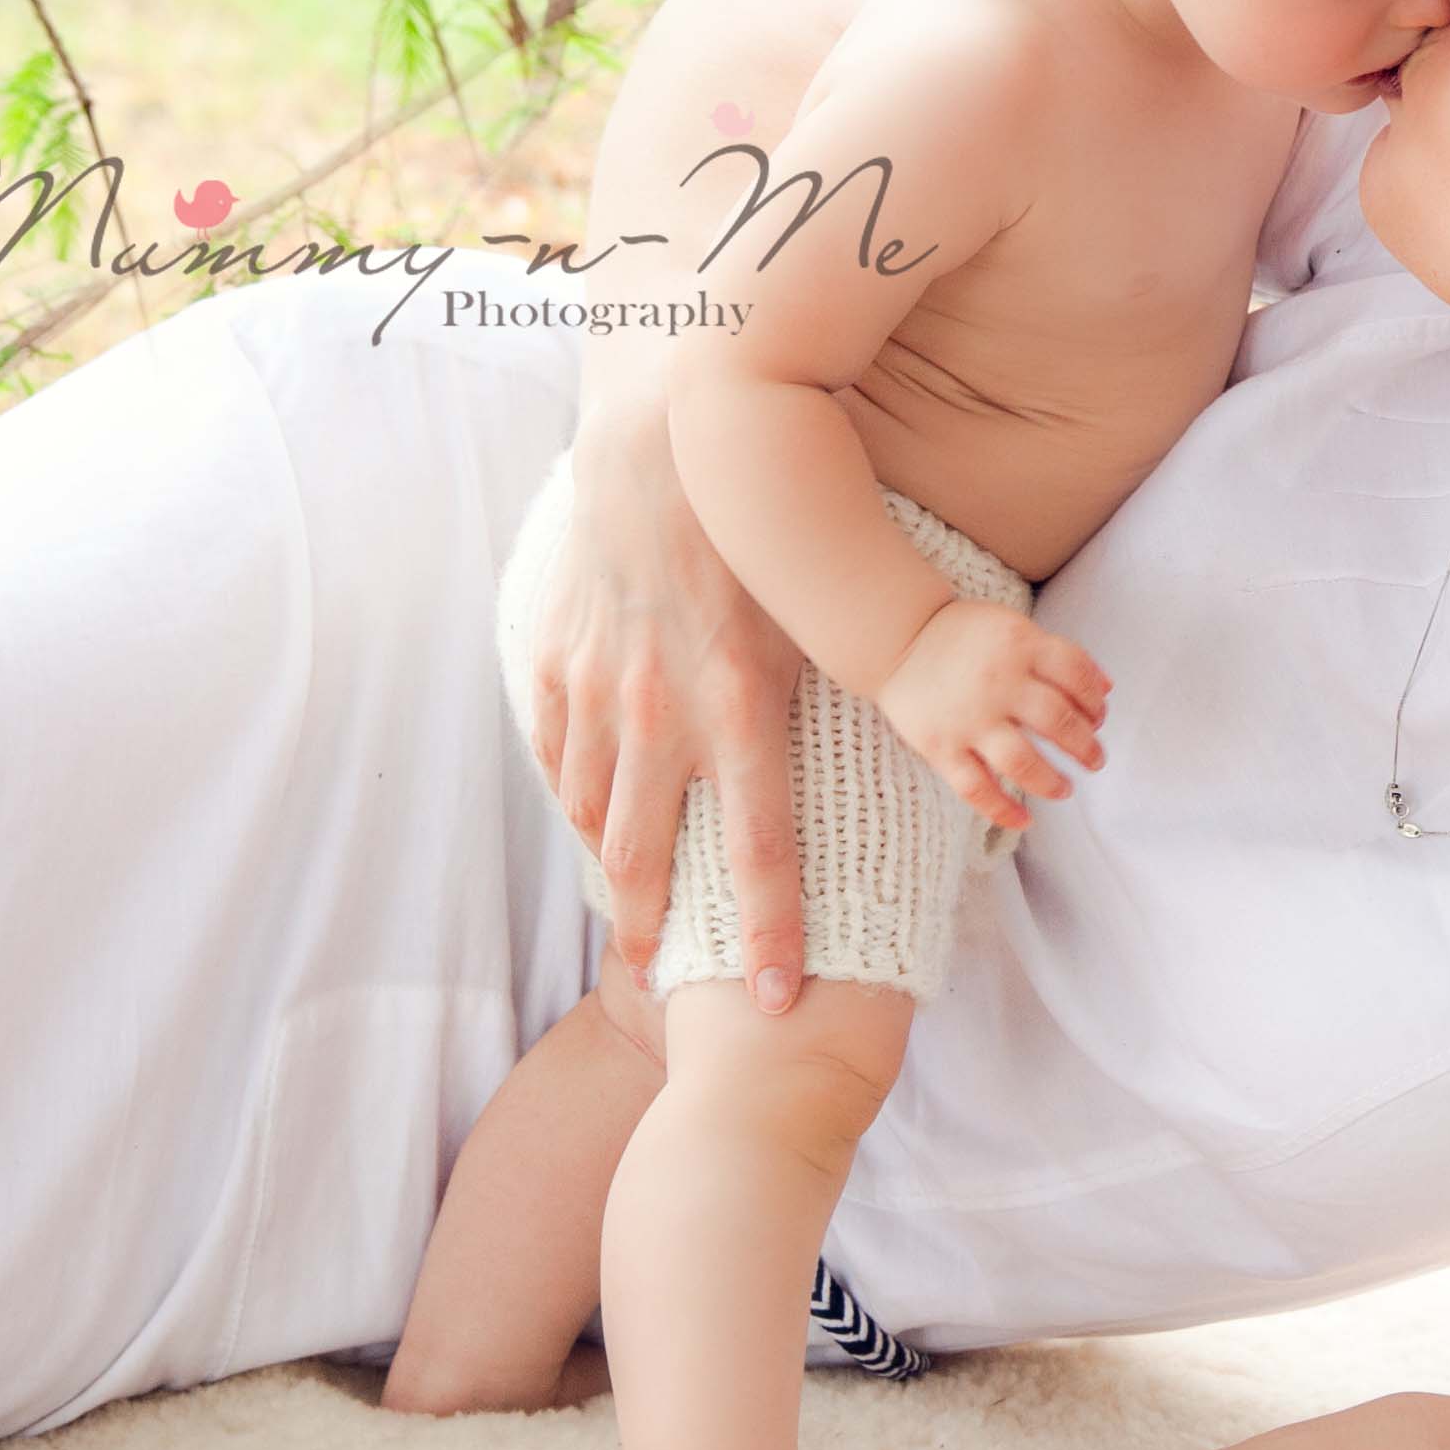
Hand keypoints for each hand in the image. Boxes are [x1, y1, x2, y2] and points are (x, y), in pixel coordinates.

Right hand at [525, 425, 811, 1003]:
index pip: (759, 852)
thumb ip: (835, 699)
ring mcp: (597, 695)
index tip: (772, 999)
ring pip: (593, 813)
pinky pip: (557, 756)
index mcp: (736, 713)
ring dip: (611, 867)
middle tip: (658, 978)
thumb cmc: (753, 534)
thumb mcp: (808, 621)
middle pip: (648, 859)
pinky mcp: (557, 666)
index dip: (767, 934)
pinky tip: (588, 811)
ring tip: (627, 903)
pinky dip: (573, 792)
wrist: (659, 450)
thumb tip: (892, 757)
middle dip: (653, 929)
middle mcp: (659, 717)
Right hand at [875, 598, 1107, 830]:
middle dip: (1085, 746)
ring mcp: (968, 718)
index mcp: (1020, 645)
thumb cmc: (964, 635)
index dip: (1095, 701)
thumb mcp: (1014, 627)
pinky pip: (976, 788)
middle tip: (1094, 760)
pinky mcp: (941, 746)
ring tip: (1065, 789)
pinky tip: (1025, 821)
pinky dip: (1002, 810)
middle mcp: (998, 682)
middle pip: (1058, 721)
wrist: (897, 638)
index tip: (1098, 718)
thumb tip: (1106, 689)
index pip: (1076, 675)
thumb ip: (1058, 654)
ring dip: (1052, 782)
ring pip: (1022, 762)